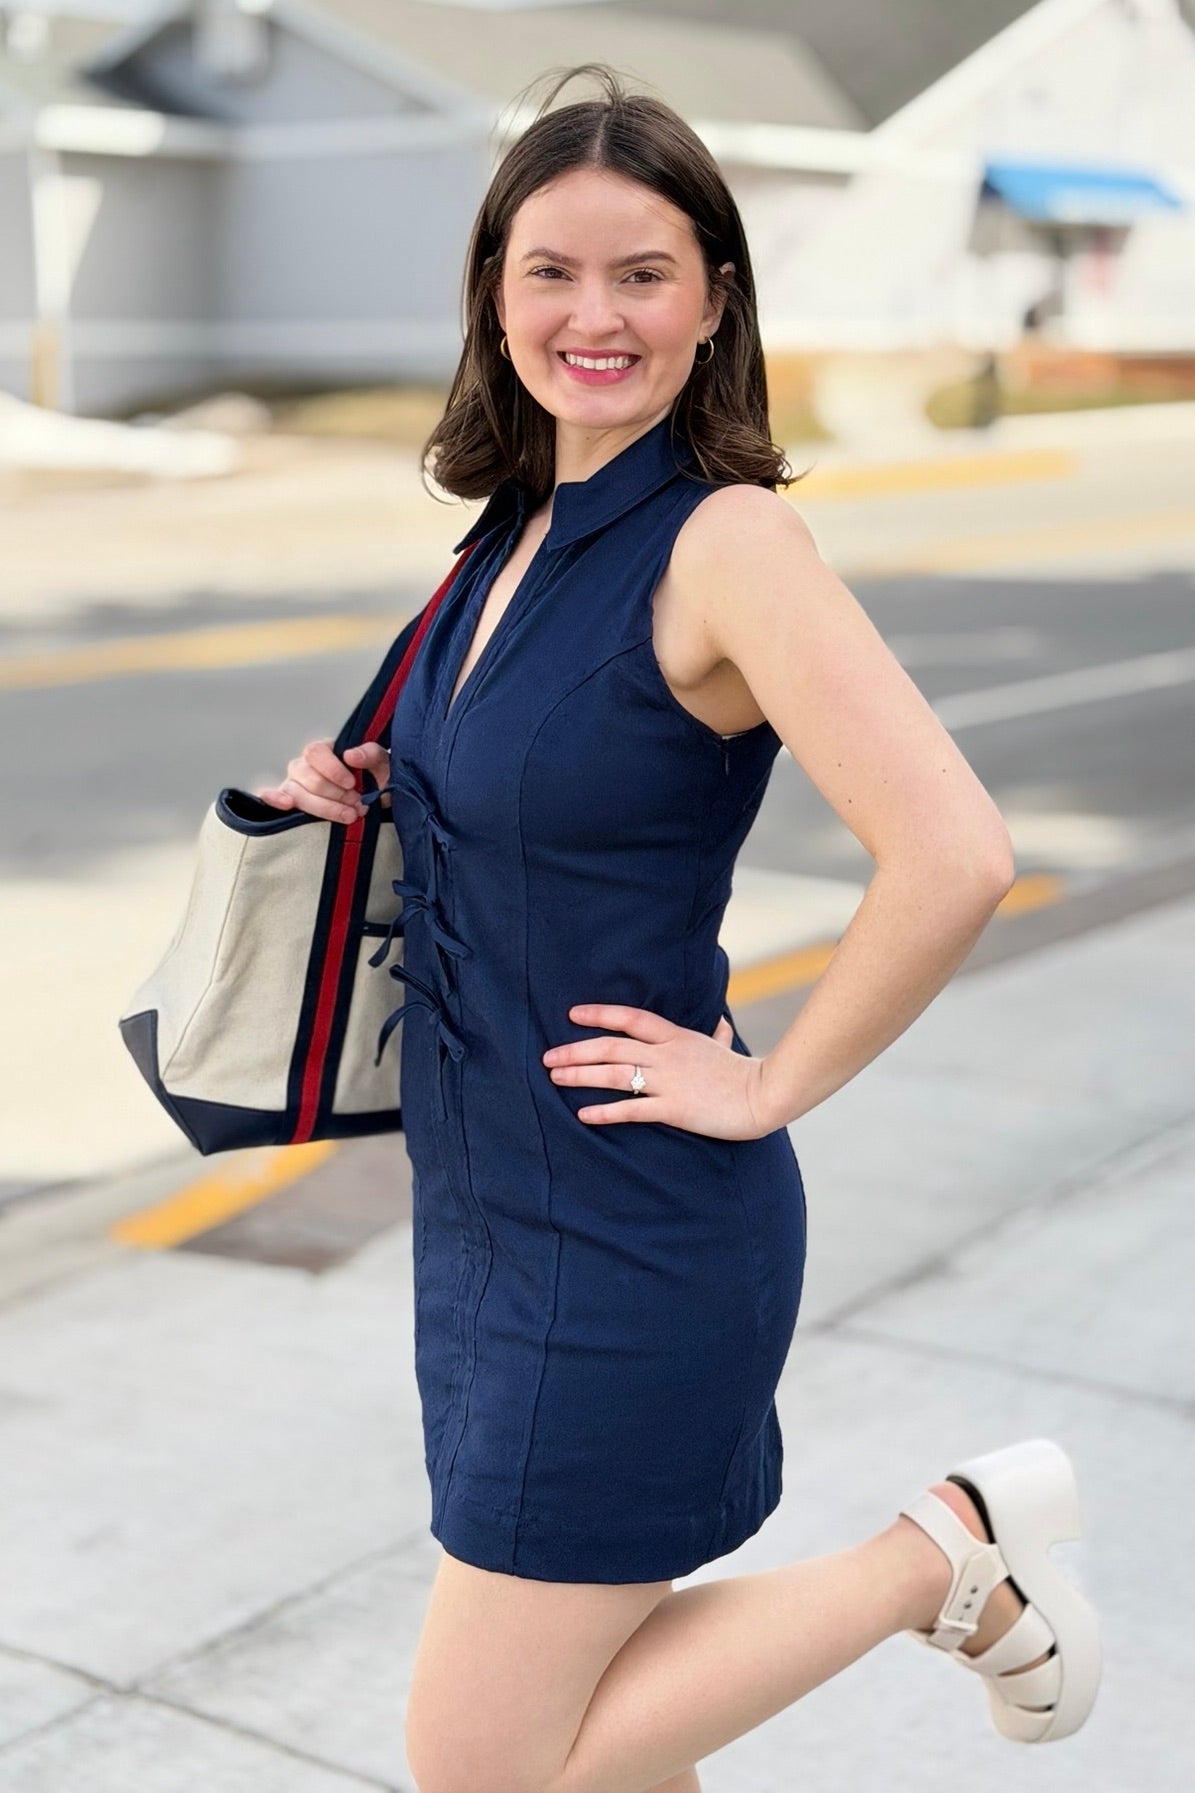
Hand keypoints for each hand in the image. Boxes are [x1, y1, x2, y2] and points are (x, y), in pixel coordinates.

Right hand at [256, 738, 390, 823]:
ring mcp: (296, 784)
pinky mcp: (291, 801)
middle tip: (357, 803)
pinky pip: (271, 796)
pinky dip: (274, 799)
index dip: (331, 769)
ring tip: (348, 815)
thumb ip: (371, 754)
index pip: (315, 752)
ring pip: (296, 792)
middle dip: (335, 795)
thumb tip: (351, 755)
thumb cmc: (377, 780)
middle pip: (307, 777)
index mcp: (326, 751)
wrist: (379, 802)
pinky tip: (285, 804)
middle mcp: (306, 765)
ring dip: (323, 807)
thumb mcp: (382, 763)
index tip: (351, 783)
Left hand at [543, 1003, 779, 1139]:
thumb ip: (716, 1035)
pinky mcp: (674, 1108)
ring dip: (581, 1076)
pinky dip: (606, 1112)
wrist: (763, 1095)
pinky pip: (632, 1109)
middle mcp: (667, 1054)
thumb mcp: (725, 1047)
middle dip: (576, 1050)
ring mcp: (670, 1081)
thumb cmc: (742, 1073)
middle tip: (548, 1057)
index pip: (630, 1018)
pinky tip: (584, 1115)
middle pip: (612, 1047)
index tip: (573, 1015)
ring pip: (615, 1075)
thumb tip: (720, 1024)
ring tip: (555, 1078)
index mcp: (676, 1036)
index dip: (600, 1014)